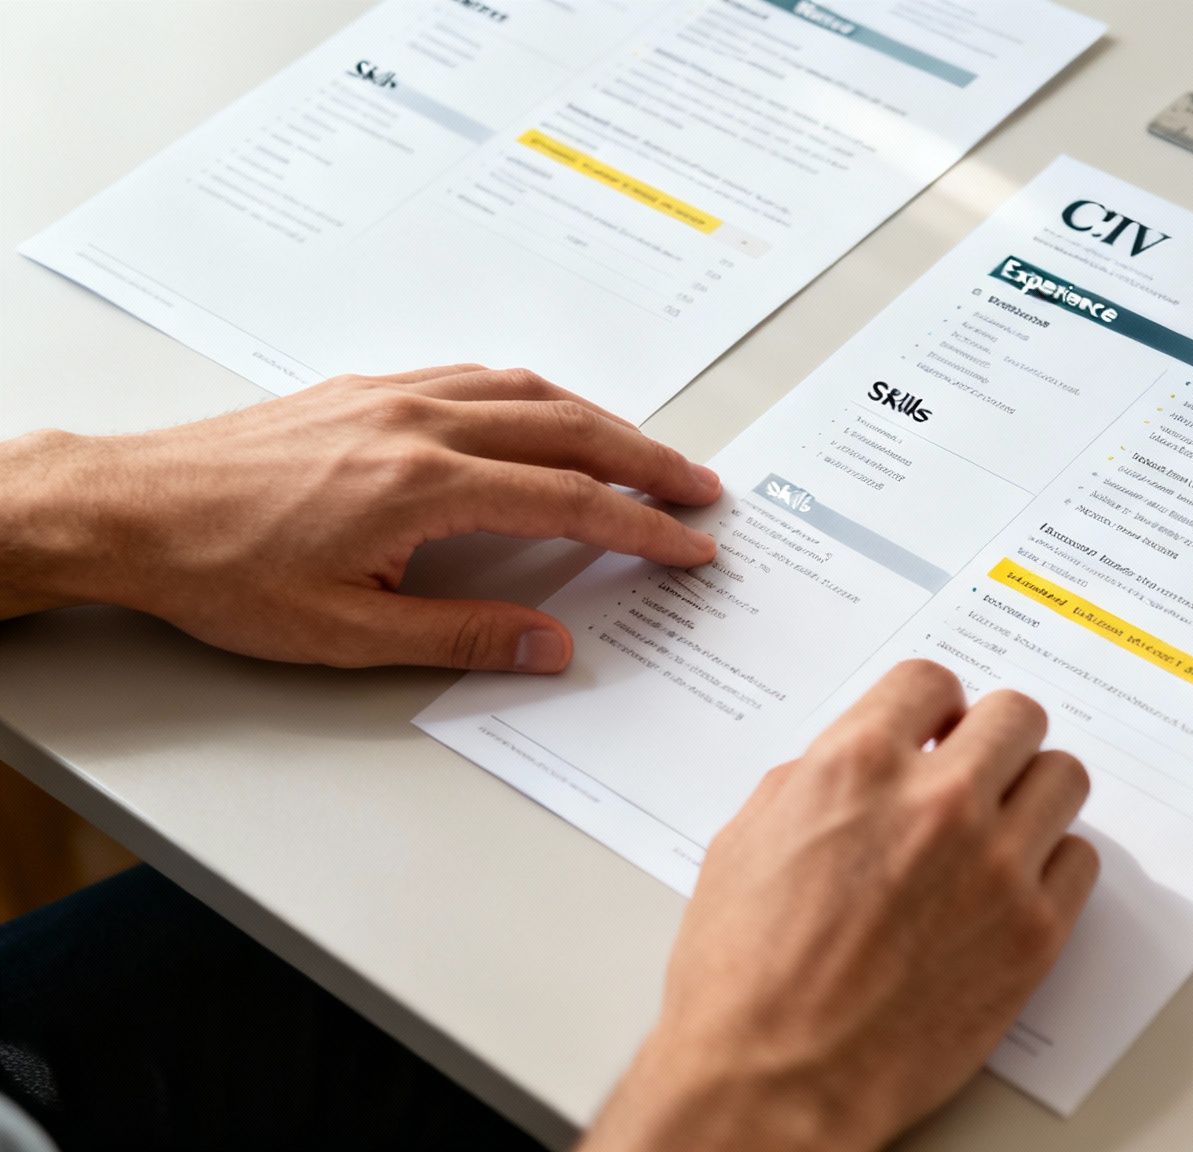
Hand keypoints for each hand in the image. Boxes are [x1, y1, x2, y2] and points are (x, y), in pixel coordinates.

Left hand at [0, 365, 719, 670]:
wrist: (131, 510)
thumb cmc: (222, 573)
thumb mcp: (345, 634)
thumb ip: (460, 636)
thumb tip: (550, 646)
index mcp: (423, 485)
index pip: (567, 500)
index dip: (641, 526)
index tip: (689, 545)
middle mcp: (418, 424)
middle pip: (567, 429)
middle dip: (645, 460)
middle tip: (699, 488)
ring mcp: (391, 397)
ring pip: (526, 391)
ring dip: (598, 419)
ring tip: (641, 452)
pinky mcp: (363, 390)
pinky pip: (474, 376)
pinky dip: (533, 395)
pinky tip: (542, 414)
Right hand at [583, 661, 1098, 1151]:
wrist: (776, 1082)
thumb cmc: (743, 979)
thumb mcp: (746, 843)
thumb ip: (814, 782)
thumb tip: (858, 766)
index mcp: (857, 767)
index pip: (931, 681)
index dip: (932, 705)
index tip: (936, 726)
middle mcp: (938, 803)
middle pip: (1016, 716)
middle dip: (992, 738)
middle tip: (977, 769)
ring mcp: (997, 867)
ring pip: (1063, 777)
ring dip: (1032, 793)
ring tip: (1002, 827)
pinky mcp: (1035, 933)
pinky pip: (1080, 861)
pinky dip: (1053, 865)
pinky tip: (1014, 886)